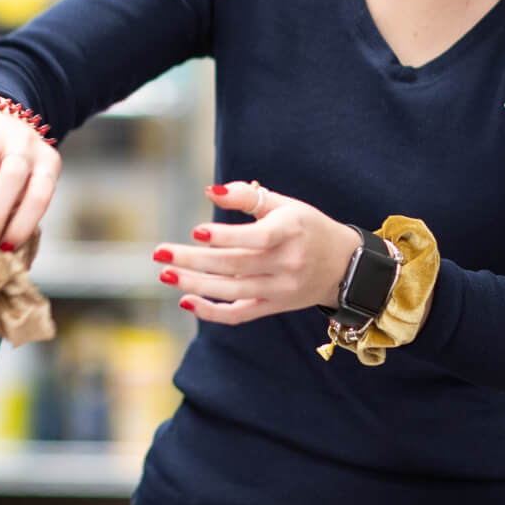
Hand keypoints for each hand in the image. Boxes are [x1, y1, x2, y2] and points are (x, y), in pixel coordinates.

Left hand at [154, 181, 362, 325]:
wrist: (345, 266)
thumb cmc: (308, 227)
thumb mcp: (285, 205)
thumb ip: (248, 196)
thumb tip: (210, 190)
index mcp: (291, 231)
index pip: (255, 238)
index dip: (225, 237)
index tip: (196, 231)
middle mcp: (287, 263)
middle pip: (234, 266)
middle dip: (193, 260)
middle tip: (160, 253)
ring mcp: (280, 289)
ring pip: (231, 291)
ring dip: (194, 284)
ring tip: (165, 273)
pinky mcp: (273, 306)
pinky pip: (239, 314)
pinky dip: (212, 312)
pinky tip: (186, 300)